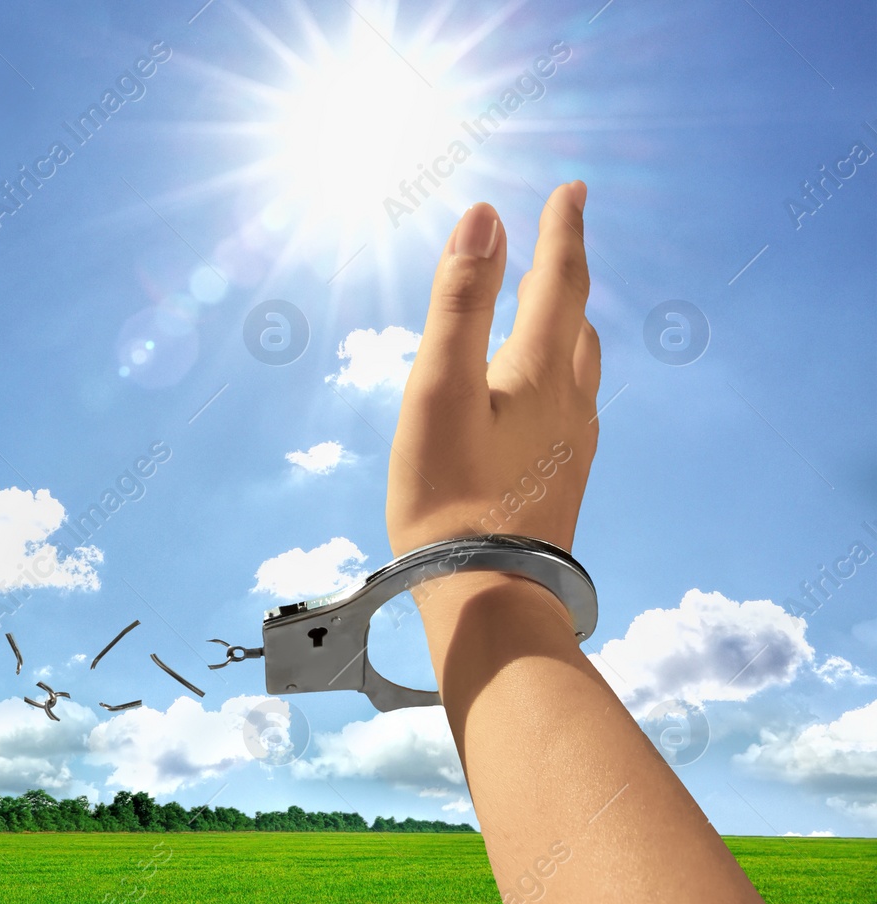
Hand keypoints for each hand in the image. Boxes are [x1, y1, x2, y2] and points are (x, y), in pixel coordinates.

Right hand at [386, 182, 599, 560]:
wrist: (488, 597)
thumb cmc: (448, 497)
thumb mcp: (437, 389)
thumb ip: (459, 301)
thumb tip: (485, 215)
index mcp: (540, 370)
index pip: (560, 279)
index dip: (563, 230)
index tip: (572, 190)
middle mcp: (571, 402)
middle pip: (576, 321)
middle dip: (566, 275)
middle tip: (560, 241)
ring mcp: (574, 446)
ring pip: (581, 366)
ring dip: (568, 325)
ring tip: (554, 310)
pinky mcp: (563, 482)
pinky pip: (574, 408)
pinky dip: (561, 375)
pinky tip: (548, 399)